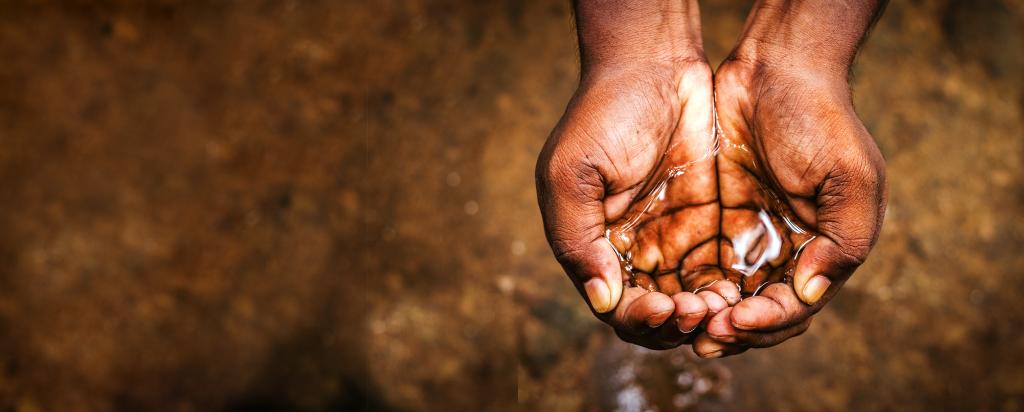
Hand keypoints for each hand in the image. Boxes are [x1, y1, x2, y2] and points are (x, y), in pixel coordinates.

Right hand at [537, 60, 728, 349]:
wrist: (654, 62)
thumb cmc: (603, 113)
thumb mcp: (572, 173)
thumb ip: (577, 239)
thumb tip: (602, 300)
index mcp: (594, 246)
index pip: (616, 307)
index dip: (640, 319)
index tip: (665, 308)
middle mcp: (633, 250)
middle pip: (656, 316)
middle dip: (676, 325)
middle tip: (700, 312)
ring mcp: (672, 237)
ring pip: (691, 302)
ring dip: (705, 315)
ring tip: (723, 305)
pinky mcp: (709, 221)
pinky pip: (719, 270)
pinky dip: (728, 289)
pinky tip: (739, 287)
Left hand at [692, 57, 887, 357]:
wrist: (775, 67)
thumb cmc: (821, 119)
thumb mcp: (850, 177)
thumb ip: (843, 242)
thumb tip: (810, 295)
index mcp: (821, 252)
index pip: (794, 308)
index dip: (768, 323)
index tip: (737, 321)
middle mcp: (782, 254)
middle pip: (756, 314)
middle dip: (732, 331)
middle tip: (703, 337)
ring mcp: (745, 238)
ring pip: (722, 297)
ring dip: (704, 316)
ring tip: (681, 319)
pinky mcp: (710, 220)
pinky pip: (694, 265)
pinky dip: (683, 284)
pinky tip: (665, 292)